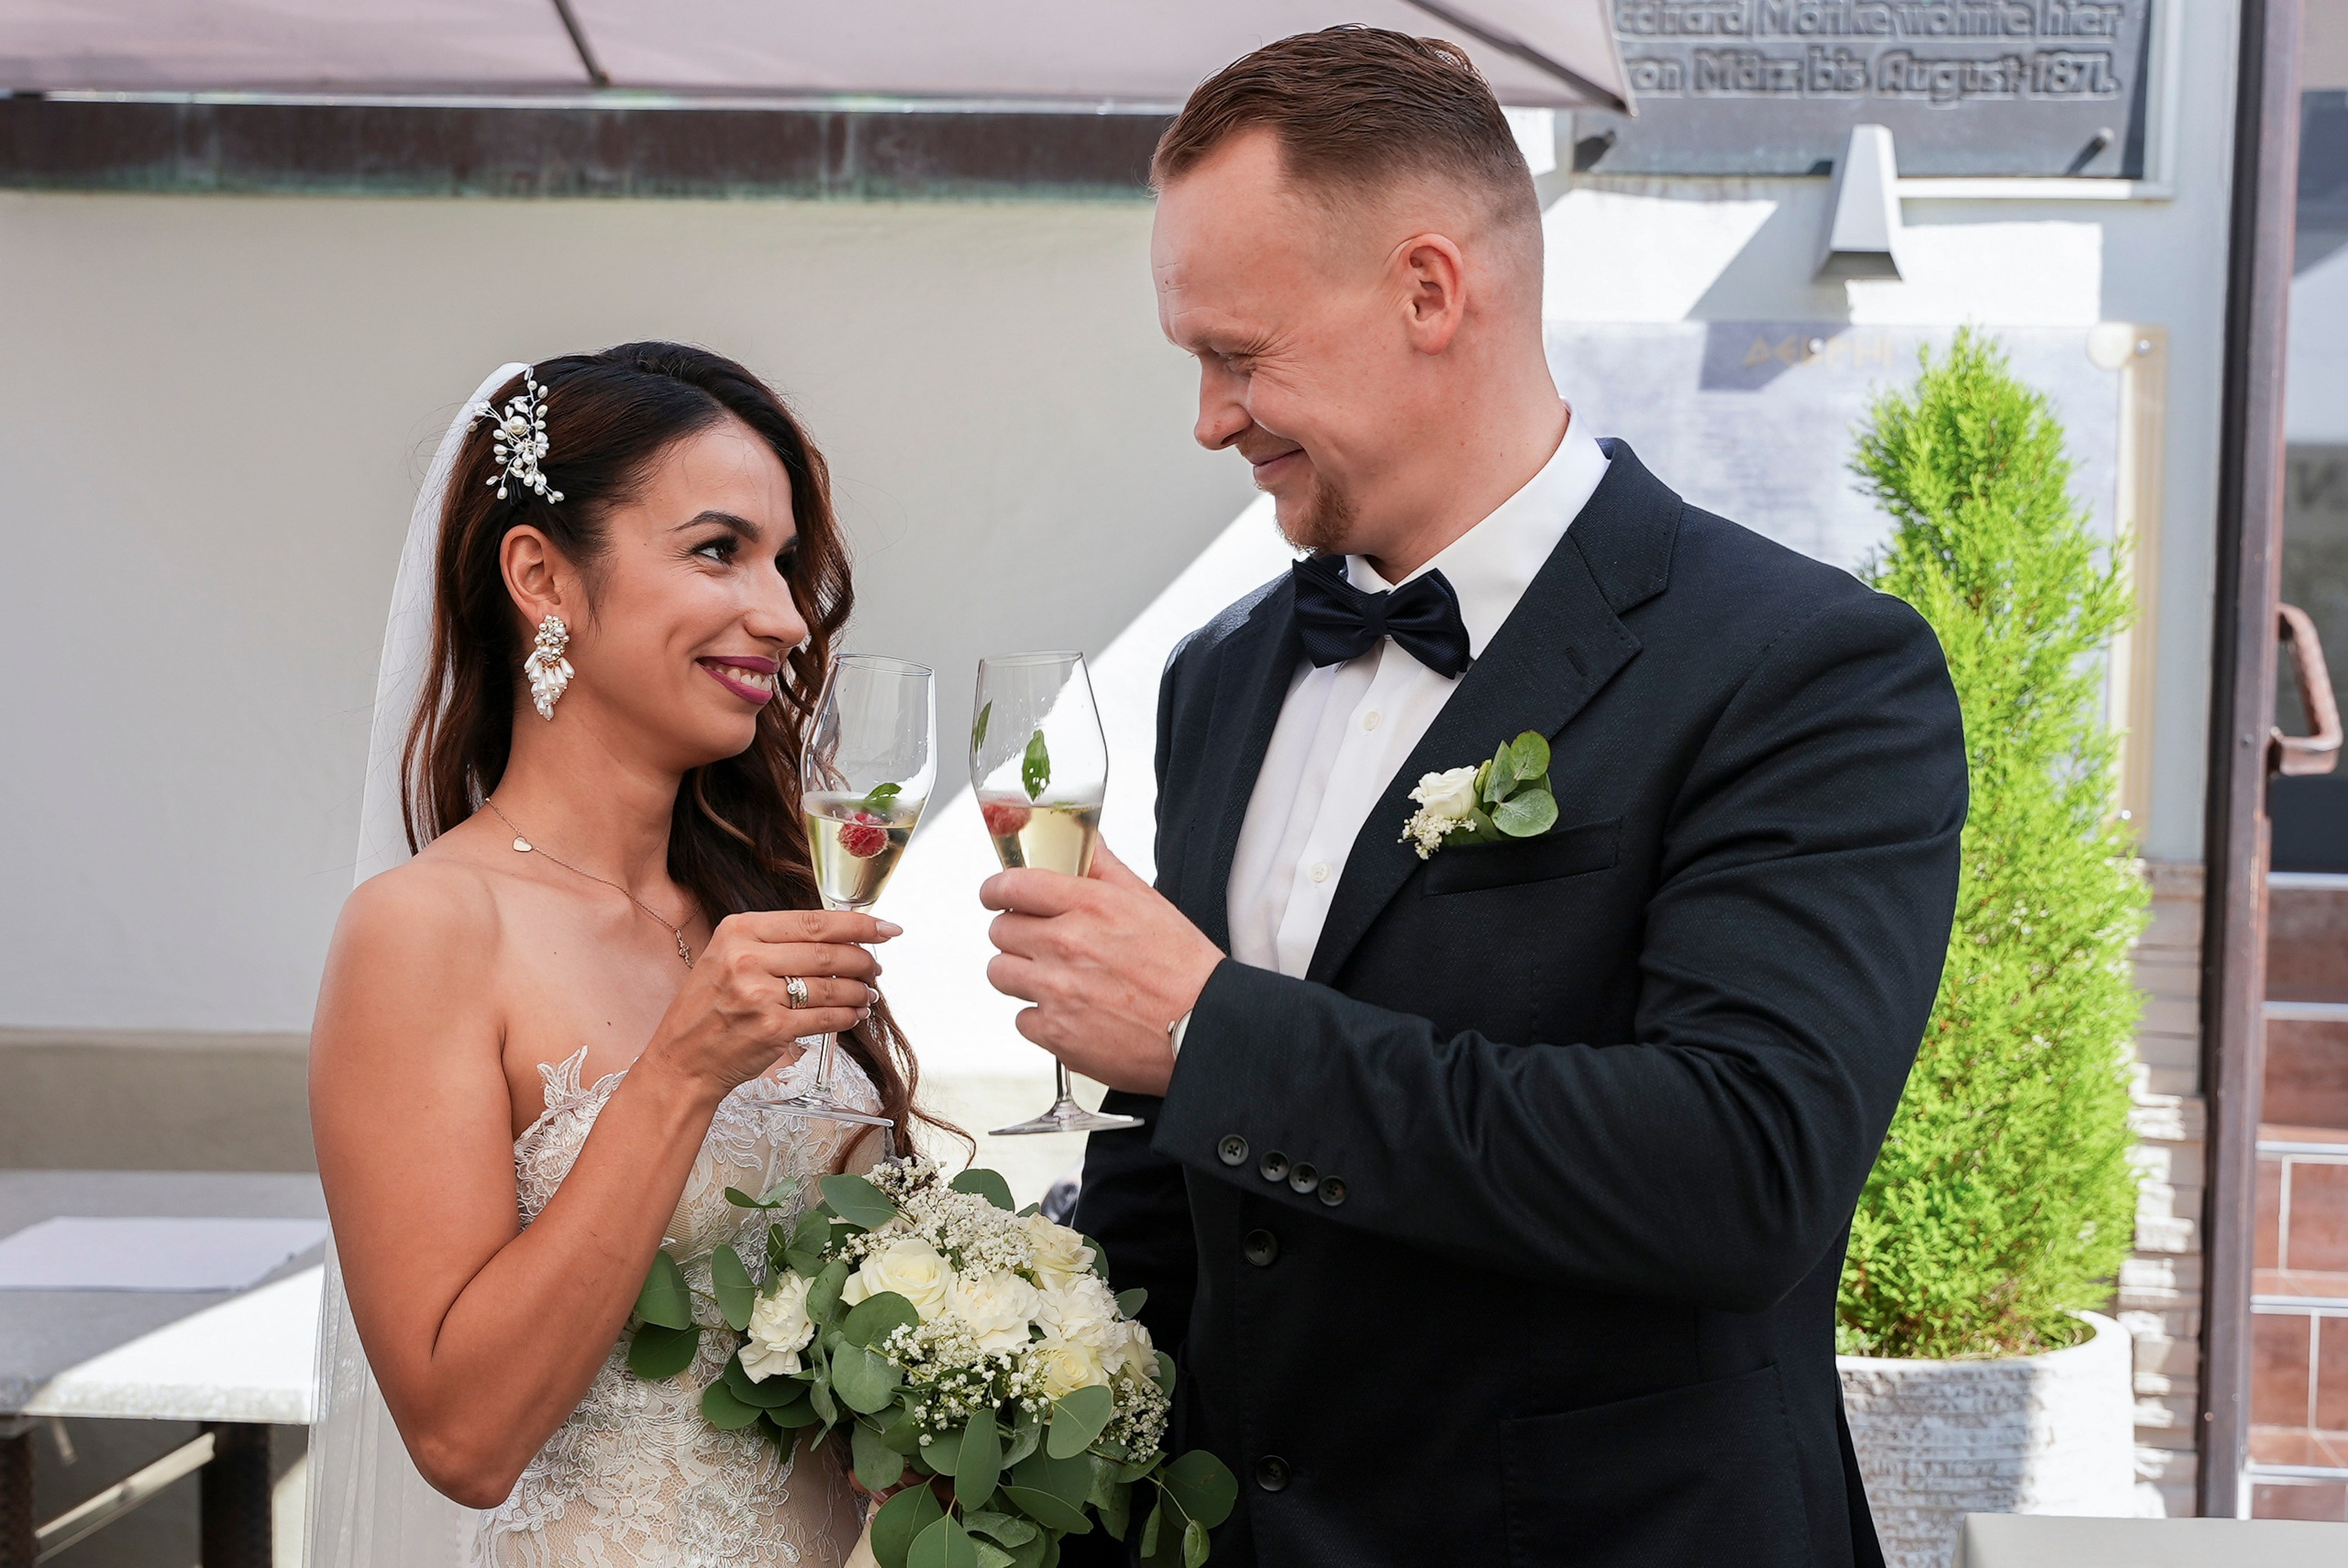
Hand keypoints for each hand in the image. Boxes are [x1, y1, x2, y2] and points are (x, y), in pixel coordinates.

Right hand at [642, 909, 893, 1100]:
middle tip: (877, 966)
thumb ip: (773, 943)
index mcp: (737, 931)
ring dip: (860, 990)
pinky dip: (848, 1016)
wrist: (682, 1060)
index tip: (885, 927)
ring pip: (831, 986)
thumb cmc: (708, 1009)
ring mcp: (759, 995)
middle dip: (863, 958)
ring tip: (868, 993)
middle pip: (827, 952)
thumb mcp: (726, 958)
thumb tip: (835, 936)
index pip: (812, 921)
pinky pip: (826, 1018)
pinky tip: (855, 1014)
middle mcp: (746, 959)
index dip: (858, 924)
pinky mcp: (772, 1029)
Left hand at [980, 840, 1221, 1096]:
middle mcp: (1067, 944)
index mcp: (1089, 905)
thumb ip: (1102, 866)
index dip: (996, 891)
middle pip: (1000, 930)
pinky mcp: (1056, 1033)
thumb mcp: (1146, 900)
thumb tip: (1079, 836)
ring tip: (1057, 980)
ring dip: (1022, 975)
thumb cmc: (1183, 967)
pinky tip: (1073, 1012)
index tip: (997, 896)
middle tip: (1042, 943)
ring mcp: (1057, 990)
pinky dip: (1041, 1018)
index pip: (1011, 886)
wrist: (1205, 1028)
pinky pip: (1021, 1018)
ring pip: (1001, 973)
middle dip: (1016, 935)